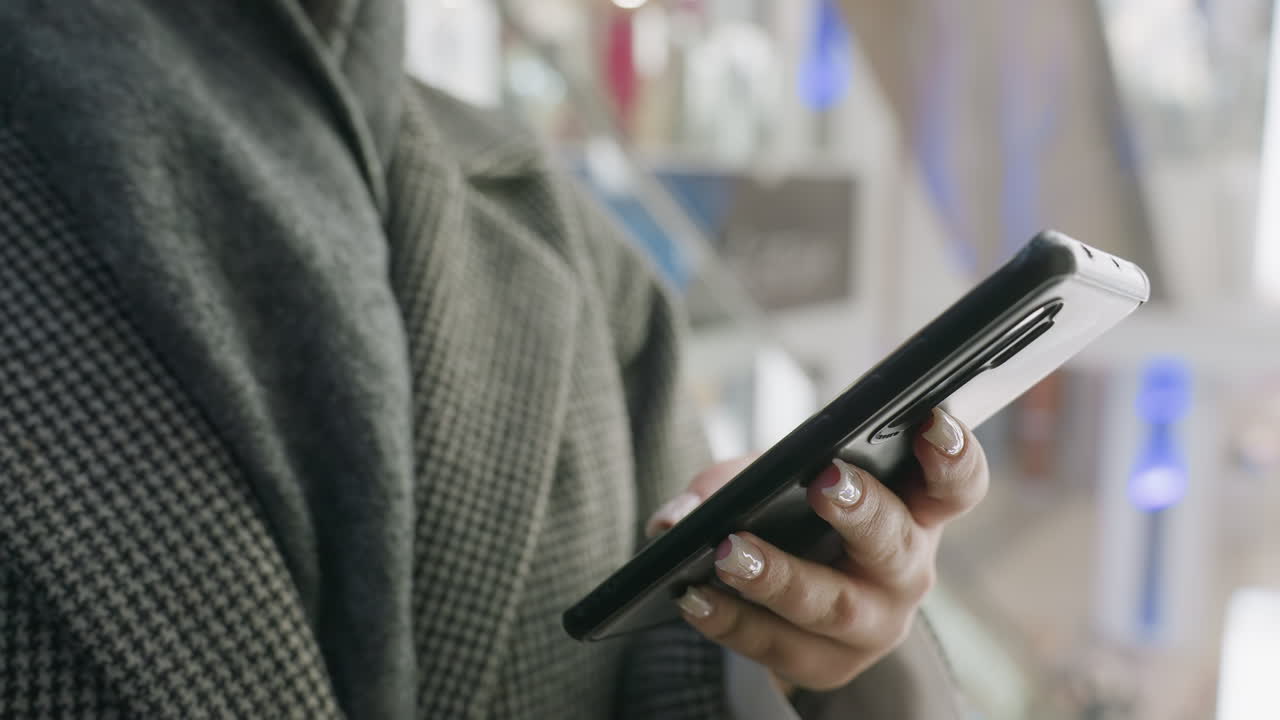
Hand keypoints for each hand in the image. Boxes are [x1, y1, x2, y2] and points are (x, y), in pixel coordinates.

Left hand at [645, 408, 987, 692]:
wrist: (793, 597)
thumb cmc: (796, 513)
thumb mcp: (775, 480)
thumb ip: (734, 481)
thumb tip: (677, 520)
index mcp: (917, 510)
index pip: (957, 485)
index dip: (954, 455)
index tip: (932, 422)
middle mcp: (908, 571)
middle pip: (896, 545)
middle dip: (862, 512)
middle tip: (824, 482)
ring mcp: (875, 626)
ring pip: (834, 607)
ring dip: (780, 578)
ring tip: (728, 552)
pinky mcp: (829, 667)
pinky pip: (780, 649)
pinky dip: (731, 620)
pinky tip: (691, 597)